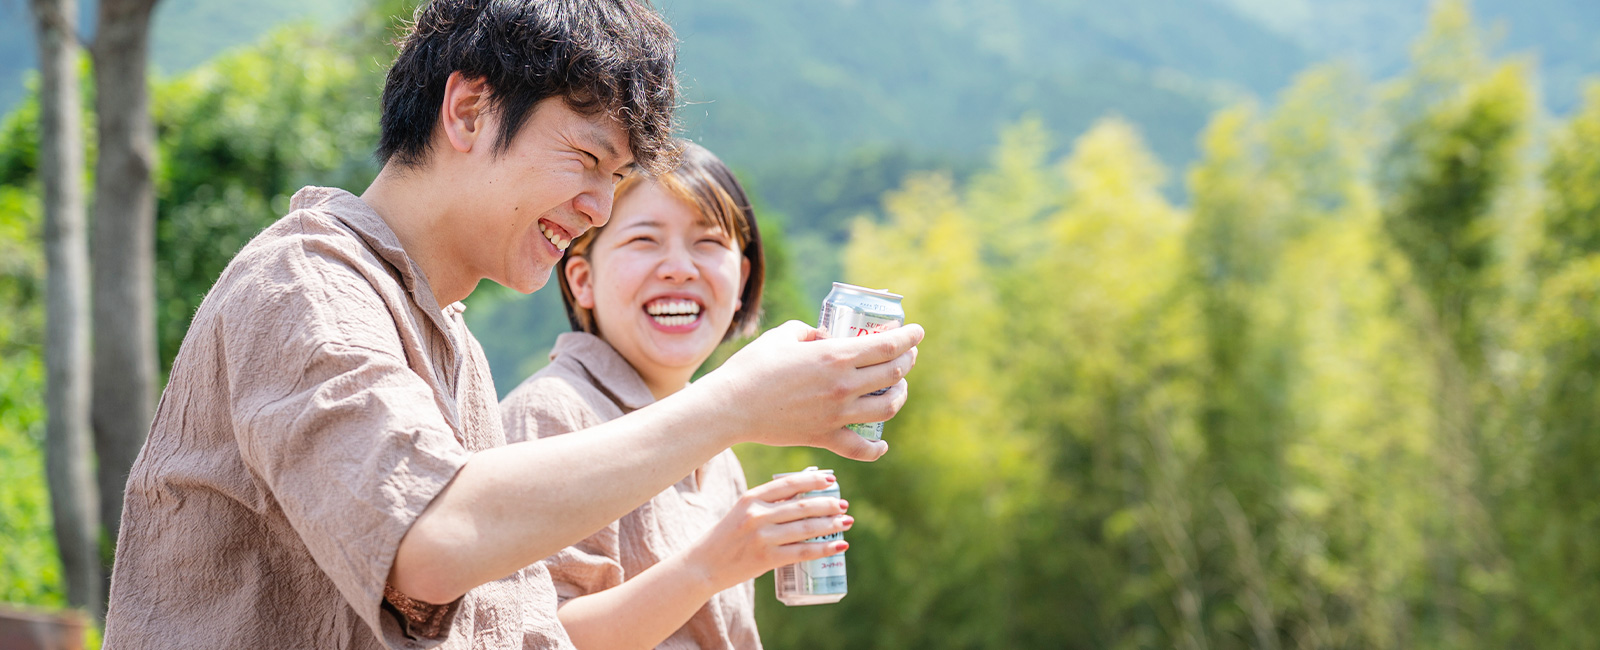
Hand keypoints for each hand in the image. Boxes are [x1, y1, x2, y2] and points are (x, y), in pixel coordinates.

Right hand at [682, 471, 851, 591]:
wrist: (703, 566)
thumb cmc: (727, 537)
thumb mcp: (742, 512)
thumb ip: (768, 504)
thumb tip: (804, 498)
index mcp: (751, 498)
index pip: (788, 484)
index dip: (813, 480)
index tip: (831, 479)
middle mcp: (757, 515)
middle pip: (802, 506)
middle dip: (828, 504)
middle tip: (842, 505)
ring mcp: (762, 537)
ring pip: (806, 528)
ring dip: (831, 525)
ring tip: (845, 522)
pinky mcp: (767, 558)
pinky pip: (803, 552)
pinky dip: (824, 549)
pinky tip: (839, 546)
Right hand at [691, 320, 923, 460]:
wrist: (731, 406)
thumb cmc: (753, 366)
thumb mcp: (783, 335)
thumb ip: (810, 331)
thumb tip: (825, 336)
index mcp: (835, 356)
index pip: (888, 346)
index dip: (910, 337)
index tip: (917, 332)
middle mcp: (843, 385)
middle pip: (894, 373)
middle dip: (907, 361)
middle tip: (907, 355)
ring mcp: (837, 414)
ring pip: (887, 408)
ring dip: (900, 396)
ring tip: (898, 388)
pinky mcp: (825, 437)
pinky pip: (861, 448)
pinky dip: (877, 449)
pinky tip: (882, 443)